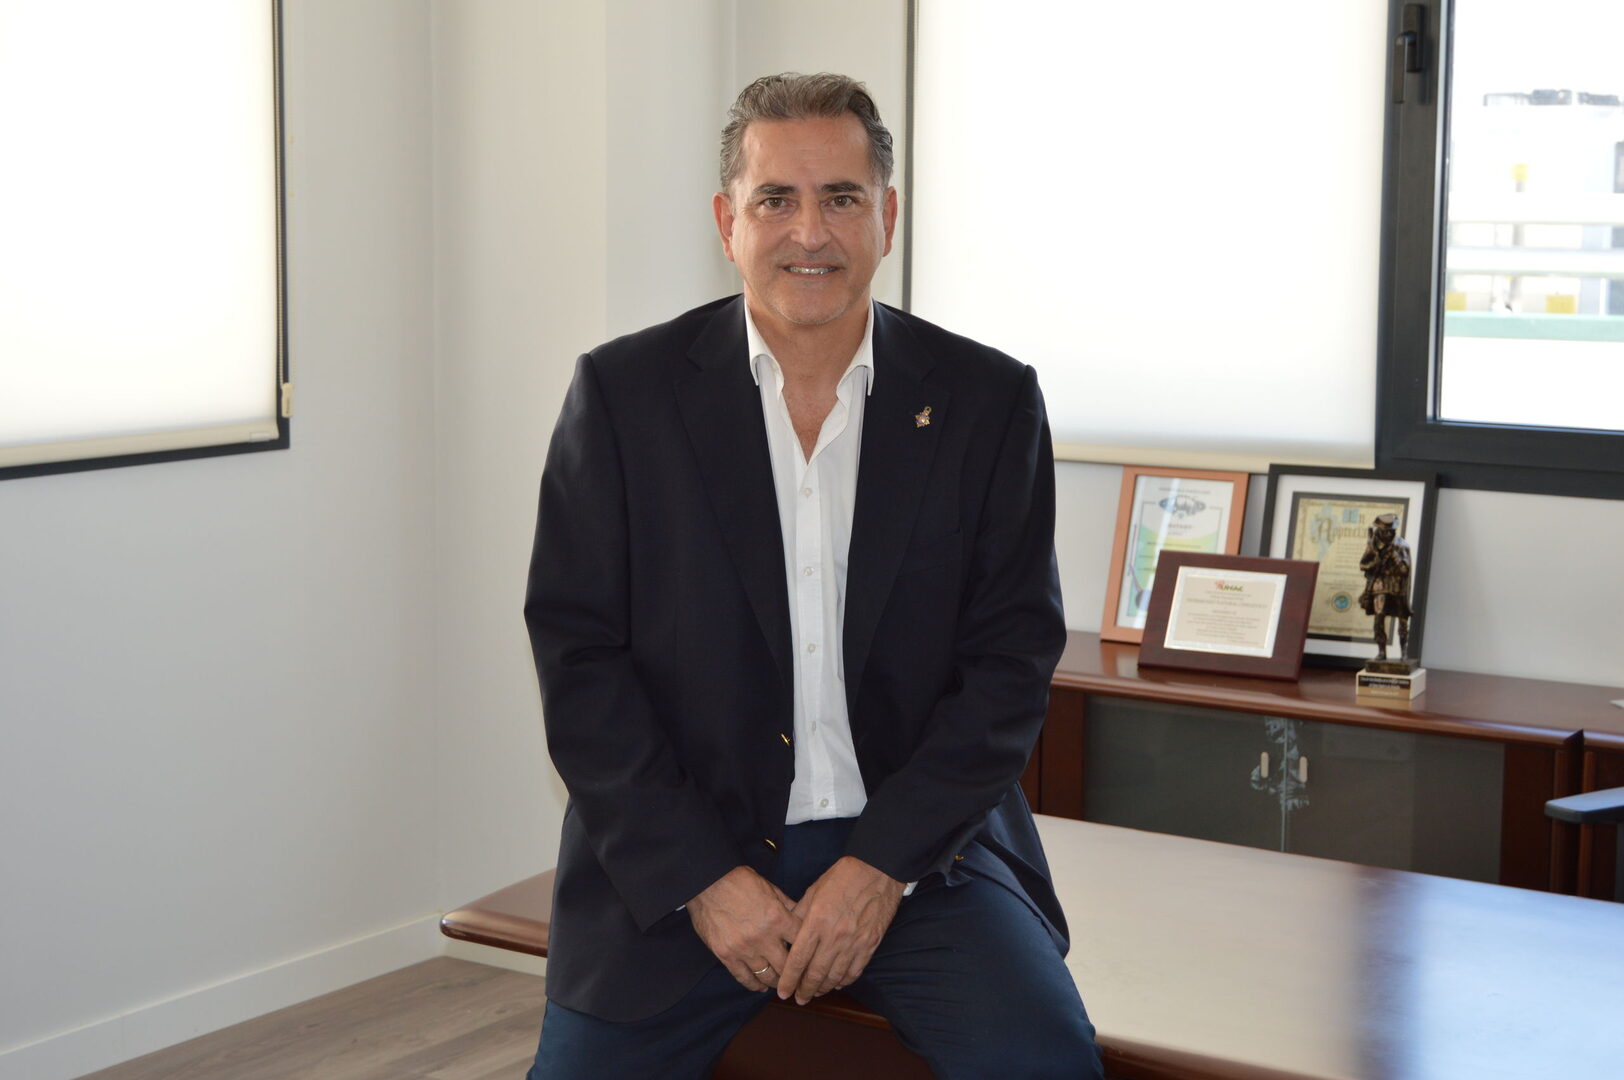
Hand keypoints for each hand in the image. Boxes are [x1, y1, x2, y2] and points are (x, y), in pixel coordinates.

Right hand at [687, 866, 801, 991]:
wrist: (706, 882)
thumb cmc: (740, 881)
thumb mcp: (770, 888)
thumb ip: (788, 906)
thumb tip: (804, 918)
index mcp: (778, 918)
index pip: (802, 943)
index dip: (808, 952)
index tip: (810, 959)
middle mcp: (763, 937)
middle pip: (787, 966)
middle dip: (795, 973)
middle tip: (799, 978)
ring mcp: (744, 949)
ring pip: (767, 976)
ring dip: (776, 982)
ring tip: (781, 984)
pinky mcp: (726, 955)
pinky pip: (744, 977)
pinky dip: (754, 985)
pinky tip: (760, 986)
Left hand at [776, 856, 903, 1004]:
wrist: (877, 870)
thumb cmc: (842, 877)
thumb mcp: (813, 891)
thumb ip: (799, 915)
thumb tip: (786, 933)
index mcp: (816, 922)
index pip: (798, 960)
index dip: (789, 979)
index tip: (783, 992)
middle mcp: (834, 936)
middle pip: (815, 973)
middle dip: (804, 990)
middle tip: (799, 999)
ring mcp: (854, 943)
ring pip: (835, 976)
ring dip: (823, 988)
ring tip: (815, 993)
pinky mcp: (869, 944)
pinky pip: (854, 971)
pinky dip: (844, 981)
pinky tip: (836, 983)